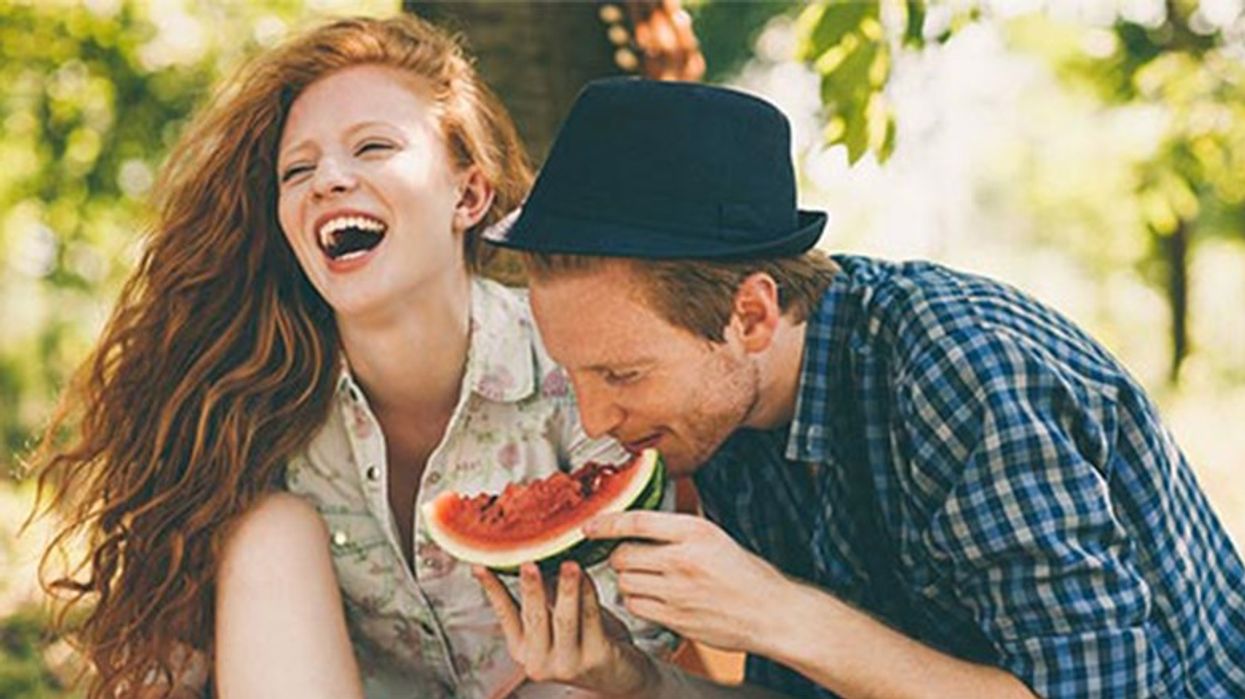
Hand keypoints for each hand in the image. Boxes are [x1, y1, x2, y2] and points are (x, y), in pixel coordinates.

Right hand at [473, 562, 657, 696]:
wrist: (620, 676)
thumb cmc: (585, 640)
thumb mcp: (558, 620)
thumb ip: (546, 596)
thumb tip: (537, 556)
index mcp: (523, 650)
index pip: (504, 614)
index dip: (492, 589)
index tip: (480, 565)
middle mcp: (539, 662)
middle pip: (533, 617)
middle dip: (531, 588)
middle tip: (528, 562)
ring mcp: (568, 664)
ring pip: (564, 619)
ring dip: (566, 588)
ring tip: (568, 564)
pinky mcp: (596, 659)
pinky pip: (591, 619)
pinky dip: (589, 593)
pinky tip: (589, 574)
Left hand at [584, 511, 790, 653]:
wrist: (771, 613)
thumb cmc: (746, 574)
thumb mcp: (715, 537)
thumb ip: (679, 530)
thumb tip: (643, 521)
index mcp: (694, 532)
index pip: (636, 522)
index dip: (607, 523)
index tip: (589, 525)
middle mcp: (683, 560)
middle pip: (622, 556)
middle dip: (619, 556)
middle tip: (629, 558)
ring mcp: (678, 593)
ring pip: (625, 583)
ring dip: (627, 580)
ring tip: (644, 578)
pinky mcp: (675, 619)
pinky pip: (636, 607)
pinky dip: (636, 602)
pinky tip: (651, 597)